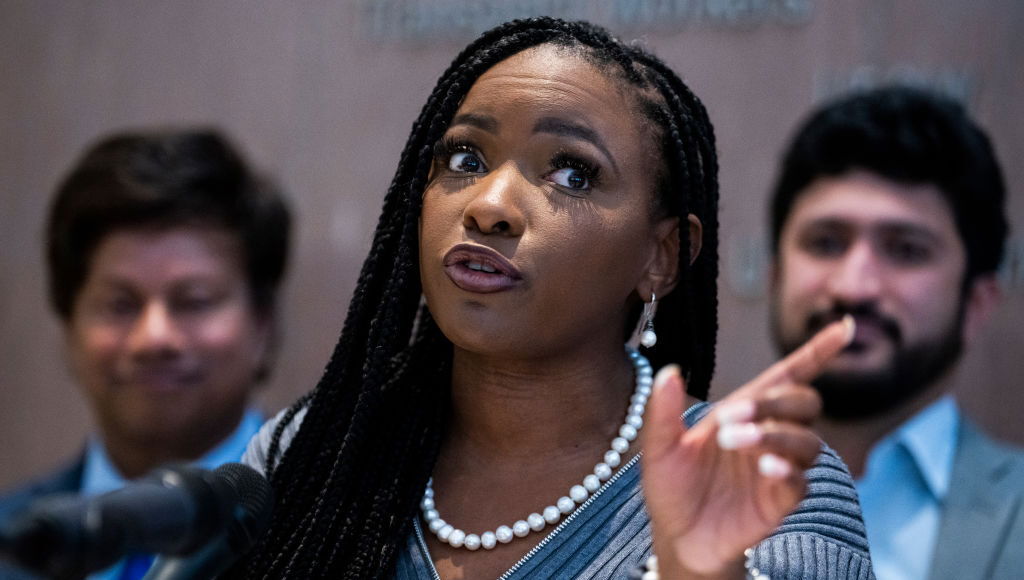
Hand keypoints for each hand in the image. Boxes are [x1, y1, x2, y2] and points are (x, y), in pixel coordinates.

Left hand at [641, 316, 853, 578]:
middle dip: (777, 402)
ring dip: (776, 434)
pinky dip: (786, 469)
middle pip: (805, 403)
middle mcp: (769, 434)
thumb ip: (663, 412)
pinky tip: (765, 466)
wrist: (675, 537)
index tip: (844, 327)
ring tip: (737, 441)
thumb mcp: (658, 447)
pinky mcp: (781, 501)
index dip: (817, 352)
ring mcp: (778, 467)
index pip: (788, 375)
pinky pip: (801, 480)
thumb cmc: (671, 486)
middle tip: (732, 417)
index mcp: (744, 411)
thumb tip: (669, 371)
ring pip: (808, 441)